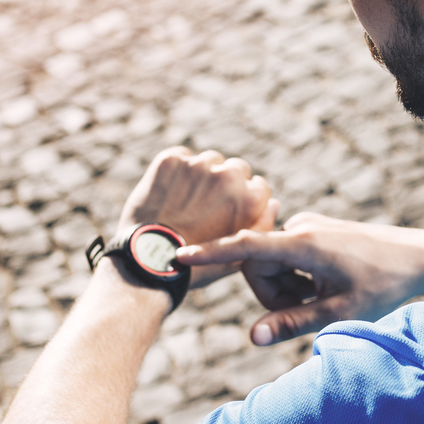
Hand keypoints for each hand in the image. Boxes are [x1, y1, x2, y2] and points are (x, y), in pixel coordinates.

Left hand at [117, 147, 273, 287]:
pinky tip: (170, 193)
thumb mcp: (239, 257)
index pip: (258, 185)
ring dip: (202, 175)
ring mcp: (199, 164)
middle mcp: (230, 175)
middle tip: (206, 207)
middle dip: (225, 184)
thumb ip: (262, 226)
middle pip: (236, 169)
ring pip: (208, 161)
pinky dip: (177, 171)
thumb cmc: (197, 266)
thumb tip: (273, 203)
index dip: (244, 200)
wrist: (149, 262)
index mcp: (252, 198)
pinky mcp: (172, 160)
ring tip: (186, 202)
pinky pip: (181, 157)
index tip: (228, 212)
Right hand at [177, 212, 423, 344]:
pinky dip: (296, 277)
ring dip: (287, 287)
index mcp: (304, 243)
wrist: (417, 256)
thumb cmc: (383, 285)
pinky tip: (326, 284)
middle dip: (271, 293)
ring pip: (271, 264)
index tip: (179, 254)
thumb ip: (293, 323)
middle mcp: (301, 227)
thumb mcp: (339, 311)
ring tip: (323, 296)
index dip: (211, 254)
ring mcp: (307, 226)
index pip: (245, 248)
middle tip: (308, 308)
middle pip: (256, 266)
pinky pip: (286, 257)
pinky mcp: (312, 229)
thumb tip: (252, 337)